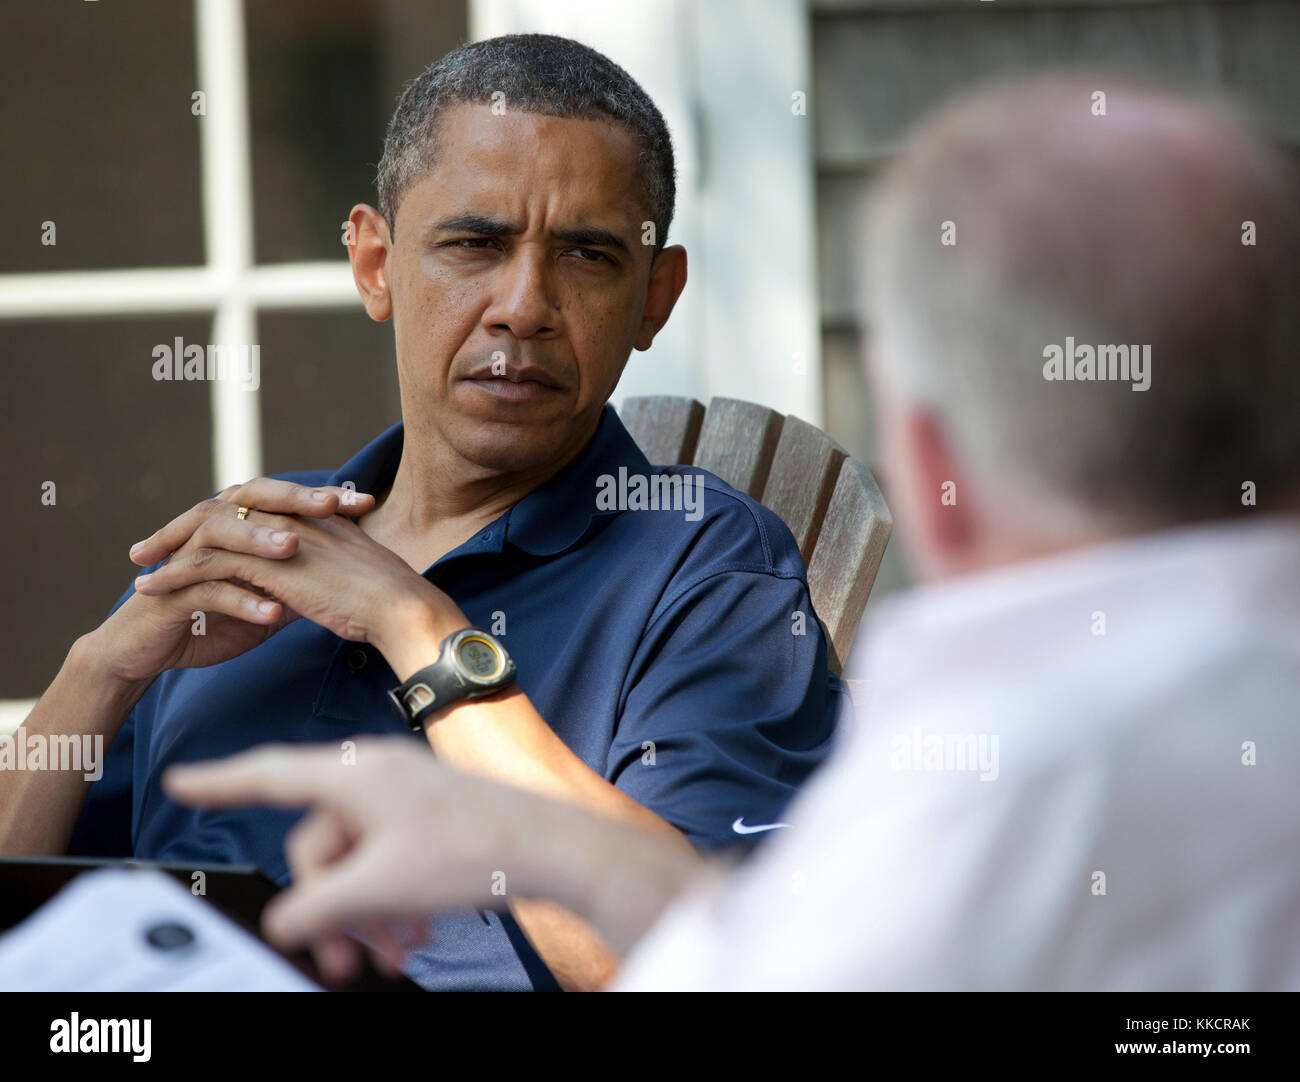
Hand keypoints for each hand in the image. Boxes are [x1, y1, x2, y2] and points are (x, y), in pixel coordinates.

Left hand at [130, 482, 465, 671]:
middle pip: (220, 509)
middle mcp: (290, 516)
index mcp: (311, 515)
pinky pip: (205, 564)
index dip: (218, 520)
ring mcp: (276, 536)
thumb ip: (332, 568)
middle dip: (180, 527)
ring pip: (205, 533)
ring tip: (139, 571)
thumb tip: (325, 583)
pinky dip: (173, 576)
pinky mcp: (265, 563)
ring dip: (167, 550)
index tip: (191, 536)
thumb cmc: (387, 601)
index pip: (251, 506)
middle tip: (149, 547)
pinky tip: (150, 591)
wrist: (400, 607)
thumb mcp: (353, 575)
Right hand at [162, 740, 565, 981]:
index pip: (270, 774)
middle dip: (328, 905)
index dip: (220, 782)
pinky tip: (415, 934)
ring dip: (365, 910)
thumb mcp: (378, 888)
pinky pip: (389, 856)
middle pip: (318, 843)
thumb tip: (284, 919)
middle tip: (344, 958)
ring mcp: (407, 793)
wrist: (552, 848)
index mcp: (356, 774)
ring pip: (357, 857)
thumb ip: (317, 906)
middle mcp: (377, 775)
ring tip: (393, 954)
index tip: (182, 781)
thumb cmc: (474, 851)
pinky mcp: (431, 814)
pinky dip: (392, 897)